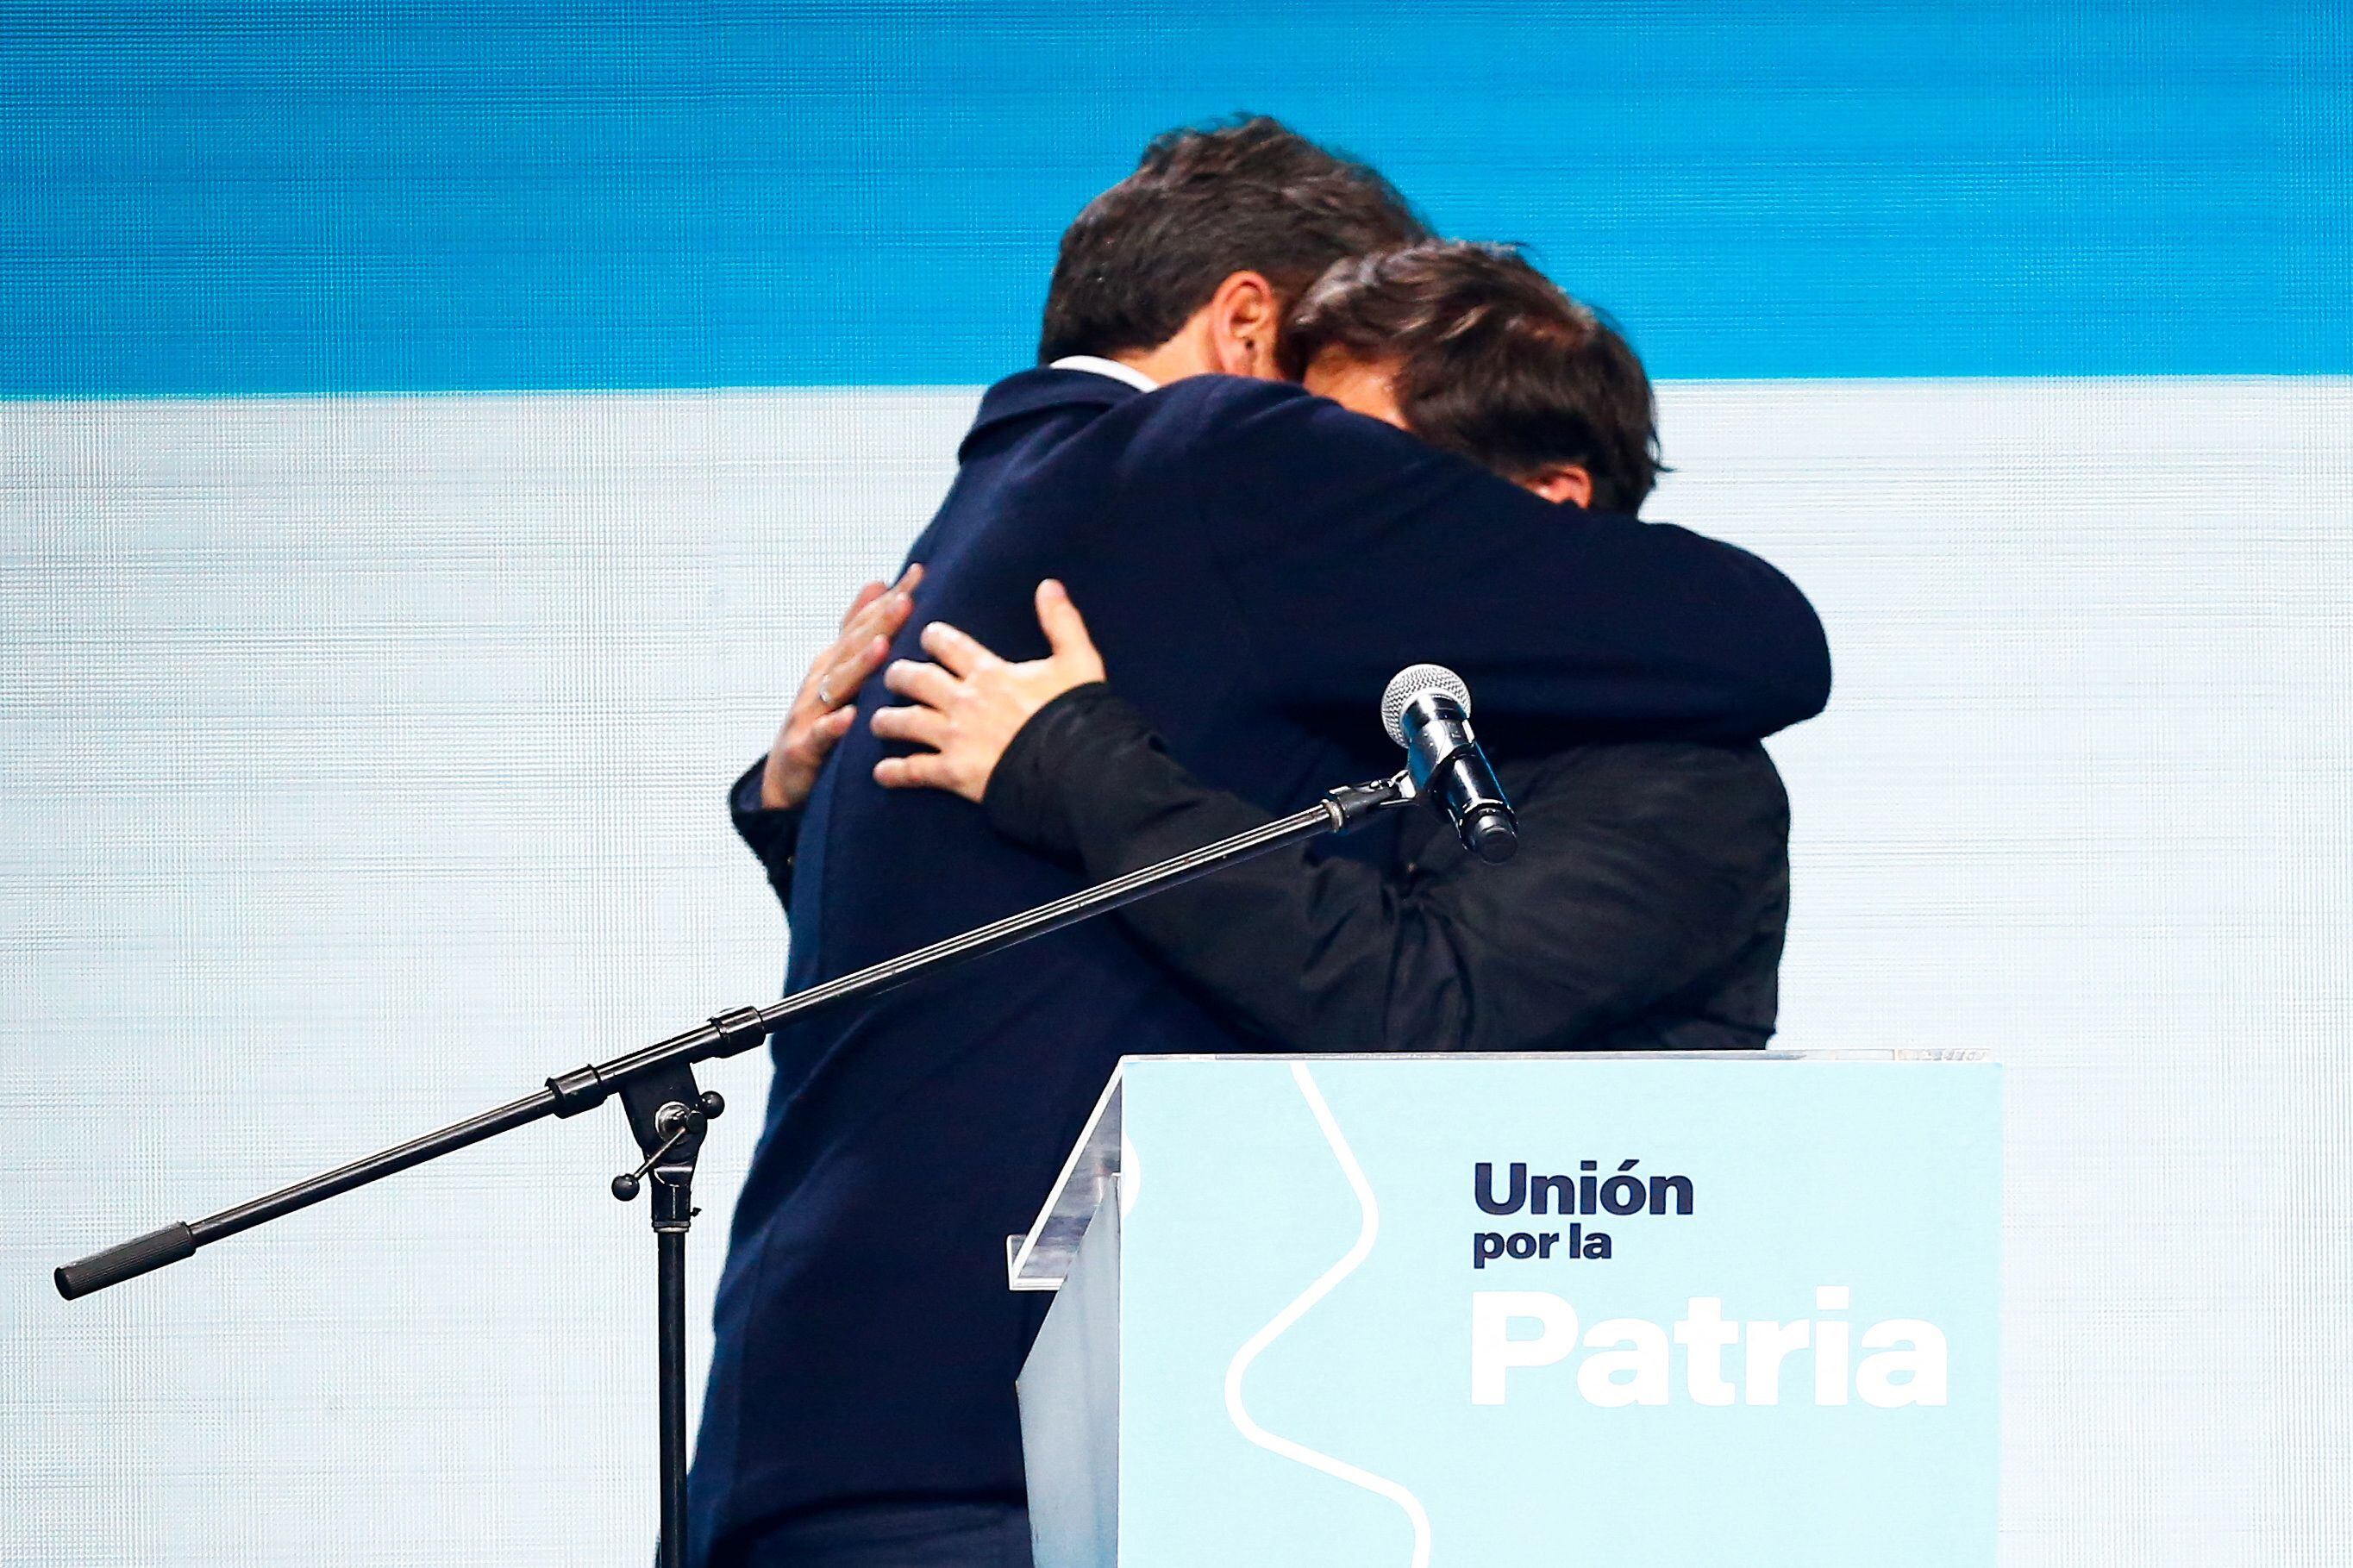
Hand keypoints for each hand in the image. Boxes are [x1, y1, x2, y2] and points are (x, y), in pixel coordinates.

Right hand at [761, 563, 922, 809]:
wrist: (783, 778)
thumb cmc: (821, 720)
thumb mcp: (840, 671)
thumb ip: (858, 629)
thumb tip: (880, 582)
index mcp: (835, 661)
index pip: (866, 623)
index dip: (890, 599)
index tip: (920, 573)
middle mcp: (821, 679)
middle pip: (853, 645)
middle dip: (880, 621)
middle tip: (908, 599)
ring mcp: (811, 711)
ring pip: (838, 685)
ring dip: (859, 665)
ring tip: (883, 647)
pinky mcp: (803, 746)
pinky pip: (821, 735)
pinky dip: (834, 725)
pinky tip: (849, 717)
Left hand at [871, 579, 1106, 801]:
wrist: (1075, 766)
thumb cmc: (1077, 714)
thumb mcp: (1078, 661)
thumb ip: (1061, 622)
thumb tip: (1049, 585)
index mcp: (989, 673)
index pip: (950, 645)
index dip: (934, 637)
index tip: (926, 636)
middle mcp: (964, 701)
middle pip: (917, 679)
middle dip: (899, 675)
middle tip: (892, 676)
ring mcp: (955, 737)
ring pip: (906, 722)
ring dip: (887, 720)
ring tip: (877, 721)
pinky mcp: (954, 772)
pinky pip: (915, 770)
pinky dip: (895, 772)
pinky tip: (880, 772)